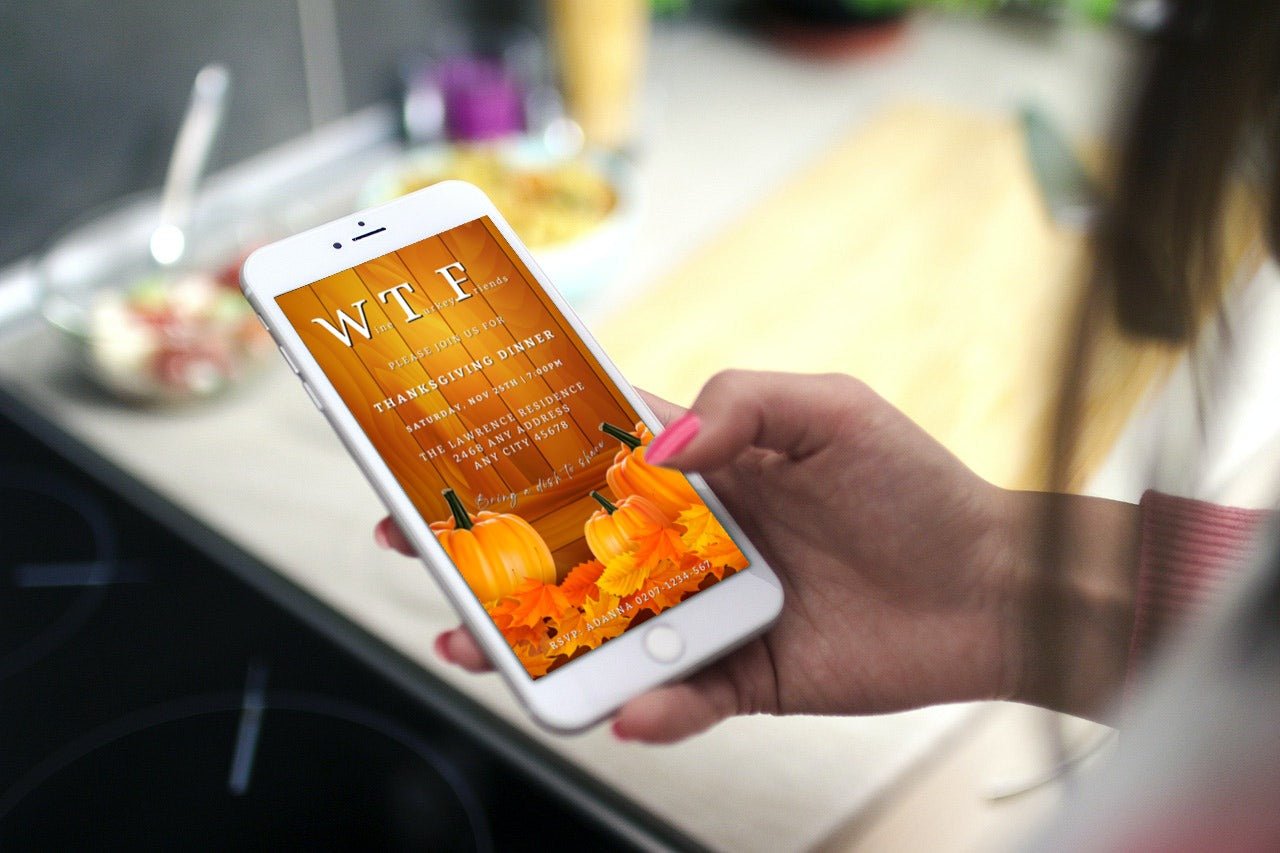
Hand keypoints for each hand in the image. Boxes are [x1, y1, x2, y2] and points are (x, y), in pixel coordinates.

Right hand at [377, 372, 1036, 741]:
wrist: (990, 587)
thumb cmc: (915, 487)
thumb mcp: (830, 410)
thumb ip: (739, 404)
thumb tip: (656, 445)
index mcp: (701, 468)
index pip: (586, 454)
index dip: (512, 453)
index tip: (442, 453)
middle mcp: (689, 540)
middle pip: (566, 549)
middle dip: (488, 552)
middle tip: (416, 551)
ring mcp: (708, 611)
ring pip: (600, 630)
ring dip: (534, 641)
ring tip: (475, 644)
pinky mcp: (742, 677)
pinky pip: (680, 698)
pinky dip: (651, 708)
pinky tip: (633, 706)